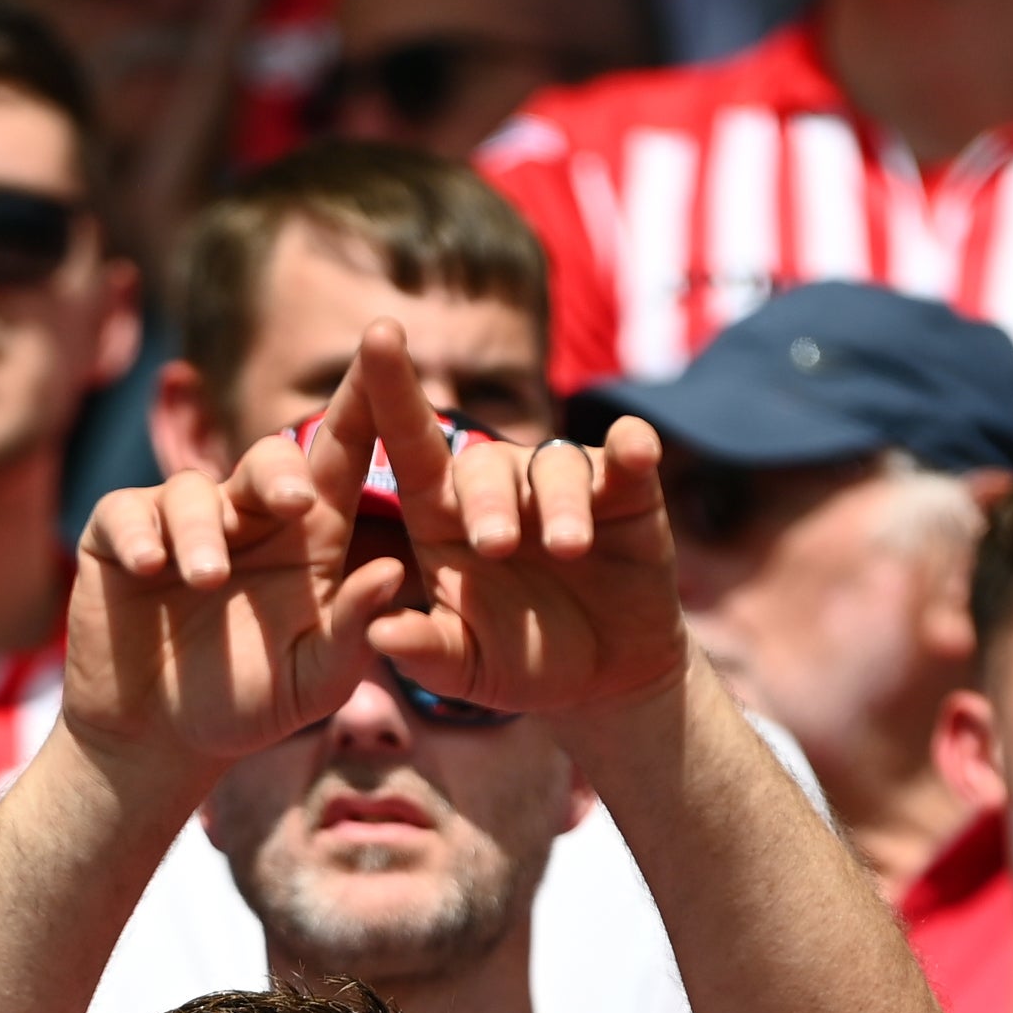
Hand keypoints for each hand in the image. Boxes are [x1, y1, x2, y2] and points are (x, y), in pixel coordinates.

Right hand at [61, 426, 400, 794]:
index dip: (363, 400)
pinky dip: (142, 534)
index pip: (341, 456)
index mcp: (309, 538)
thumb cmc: (249, 705)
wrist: (158, 742)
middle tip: (297, 503)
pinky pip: (128, 513)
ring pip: (194, 491)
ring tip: (208, 581)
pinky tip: (152, 567)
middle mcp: (248, 517)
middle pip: (270, 460)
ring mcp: (180, 522)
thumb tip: (391, 571)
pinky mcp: (119, 537)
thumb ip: (354, 631)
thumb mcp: (314, 682)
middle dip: (281, 472)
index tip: (387, 339)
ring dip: (203, 531)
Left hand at [347, 327, 691, 721]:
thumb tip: (378, 634)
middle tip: (495, 547)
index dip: (393, 390)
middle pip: (483, 465)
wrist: (605, 678)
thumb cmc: (520, 661)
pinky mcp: (628, 491)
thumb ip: (423, 652)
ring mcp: (565, 485)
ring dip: (559, 504)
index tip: (376, 334)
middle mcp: (501, 488)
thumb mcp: (466, 669)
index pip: (411, 445)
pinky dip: (632, 447)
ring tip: (568, 550)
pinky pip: (627, 453)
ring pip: (554, 466)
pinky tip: (636, 450)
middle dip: (486, 500)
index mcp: (444, 519)